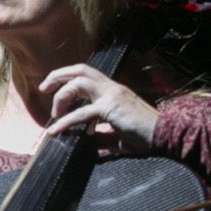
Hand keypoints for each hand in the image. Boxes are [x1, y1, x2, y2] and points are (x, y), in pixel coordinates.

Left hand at [40, 64, 158, 153]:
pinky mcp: (111, 108)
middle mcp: (112, 88)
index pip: (87, 74)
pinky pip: (81, 112)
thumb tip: (86, 140)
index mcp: (114, 91)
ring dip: (61, 98)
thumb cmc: (147, 136)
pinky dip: (65, 121)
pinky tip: (57, 131)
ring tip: (55, 116)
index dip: (68, 76)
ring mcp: (112, 95)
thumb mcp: (119, 134)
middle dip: (58, 76)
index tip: (52, 88)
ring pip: (78, 84)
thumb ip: (102, 135)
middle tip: (44, 88)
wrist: (167, 136)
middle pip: (80, 70)